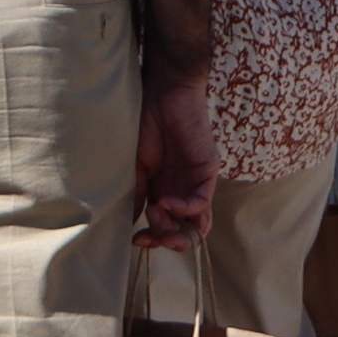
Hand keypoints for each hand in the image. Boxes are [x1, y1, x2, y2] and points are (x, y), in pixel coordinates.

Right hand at [133, 75, 215, 249]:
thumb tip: (129, 226)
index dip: (153, 238)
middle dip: (166, 240)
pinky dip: (184, 208)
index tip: (135, 240)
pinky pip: (202, 201)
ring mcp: (197, 182)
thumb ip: (137, 196)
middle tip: (148, 238)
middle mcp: (182, 191)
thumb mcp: (137, 168)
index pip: (165, 227)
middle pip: (183, 229)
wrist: (163, 96)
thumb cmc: (146, 126)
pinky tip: (164, 201)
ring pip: (197, 222)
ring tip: (158, 224)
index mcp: (163, 191)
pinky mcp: (208, 171)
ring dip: (177, 231)